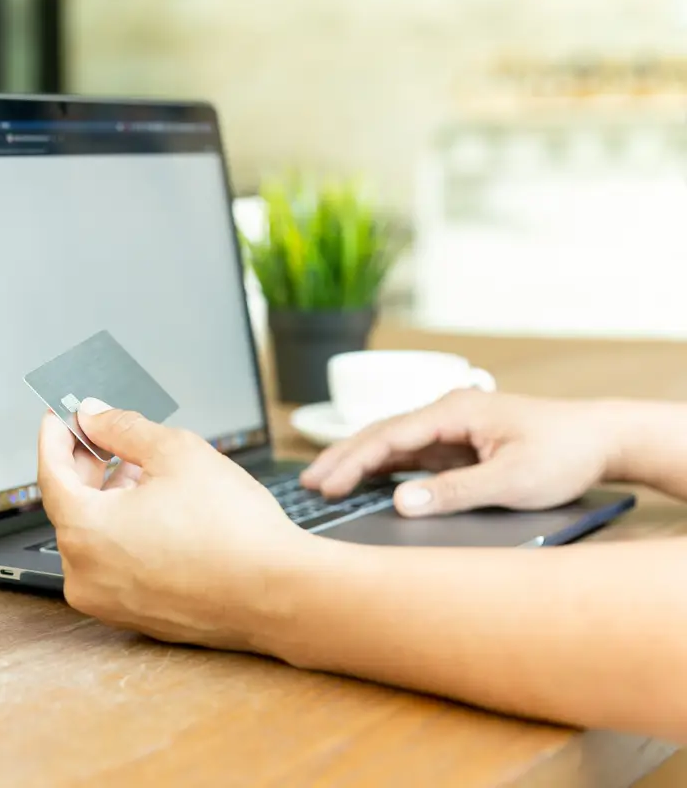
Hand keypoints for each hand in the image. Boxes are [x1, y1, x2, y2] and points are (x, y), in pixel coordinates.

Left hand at [36, 399, 307, 650]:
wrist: (279, 594)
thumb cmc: (232, 527)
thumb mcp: (175, 452)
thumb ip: (123, 427)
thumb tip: (93, 416)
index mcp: (84, 531)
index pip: (49, 474)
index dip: (55, 438)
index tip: (60, 417)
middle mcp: (85, 574)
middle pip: (70, 506)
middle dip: (86, 466)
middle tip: (103, 434)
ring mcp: (108, 602)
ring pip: (94, 537)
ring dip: (108, 499)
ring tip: (141, 470)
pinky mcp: (134, 616)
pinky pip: (114, 564)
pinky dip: (123, 534)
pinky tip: (155, 512)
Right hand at [300, 390, 619, 515]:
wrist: (605, 439)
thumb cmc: (565, 453)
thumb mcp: (511, 480)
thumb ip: (454, 491)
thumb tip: (402, 501)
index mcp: (455, 411)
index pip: (389, 436)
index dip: (353, 462)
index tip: (326, 485)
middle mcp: (448, 413)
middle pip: (381, 434)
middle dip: (342, 459)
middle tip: (307, 484)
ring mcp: (452, 428)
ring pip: (392, 444)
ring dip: (359, 463)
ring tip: (324, 484)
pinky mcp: (460, 445)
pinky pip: (411, 455)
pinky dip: (383, 468)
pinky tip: (364, 483)